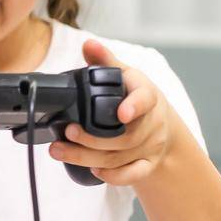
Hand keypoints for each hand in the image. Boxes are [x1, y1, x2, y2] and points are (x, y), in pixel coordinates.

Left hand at [49, 39, 173, 184]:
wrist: (161, 124)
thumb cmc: (135, 95)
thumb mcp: (124, 75)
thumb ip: (105, 61)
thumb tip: (89, 45)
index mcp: (146, 95)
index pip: (145, 99)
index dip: (134, 106)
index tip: (121, 114)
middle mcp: (152, 122)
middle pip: (125, 136)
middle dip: (92, 138)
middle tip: (66, 132)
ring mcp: (150, 145)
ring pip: (122, 156)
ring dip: (88, 156)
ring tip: (59, 150)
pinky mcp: (148, 164)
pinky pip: (134, 174)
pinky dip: (115, 175)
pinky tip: (94, 170)